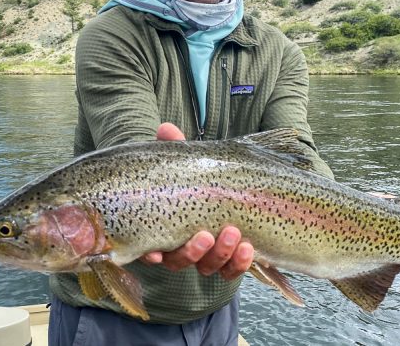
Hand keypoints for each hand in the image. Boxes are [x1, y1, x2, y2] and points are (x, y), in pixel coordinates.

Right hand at [139, 123, 254, 279]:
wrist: (233, 187)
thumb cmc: (199, 177)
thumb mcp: (188, 162)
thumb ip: (177, 149)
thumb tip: (166, 129)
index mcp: (163, 227)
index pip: (150, 247)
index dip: (150, 255)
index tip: (155, 254)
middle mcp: (180, 246)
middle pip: (179, 261)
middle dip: (192, 252)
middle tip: (206, 236)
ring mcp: (206, 255)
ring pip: (207, 266)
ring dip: (220, 254)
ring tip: (234, 233)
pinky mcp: (230, 259)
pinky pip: (232, 270)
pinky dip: (239, 264)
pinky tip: (249, 248)